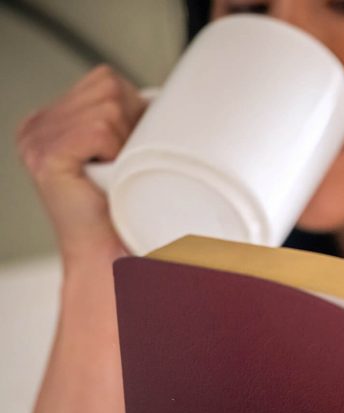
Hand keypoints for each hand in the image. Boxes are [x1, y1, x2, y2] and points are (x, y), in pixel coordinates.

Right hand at [14, 64, 148, 267]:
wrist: (109, 255)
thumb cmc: (122, 211)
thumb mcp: (123, 152)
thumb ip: (126, 119)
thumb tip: (162, 99)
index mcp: (51, 120)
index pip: (106, 80)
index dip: (133, 109)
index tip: (131, 145)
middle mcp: (37, 126)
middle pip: (109, 87)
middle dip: (132, 122)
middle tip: (125, 161)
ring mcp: (36, 140)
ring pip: (109, 107)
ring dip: (126, 140)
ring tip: (114, 170)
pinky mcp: (45, 156)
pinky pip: (99, 130)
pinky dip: (115, 151)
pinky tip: (104, 173)